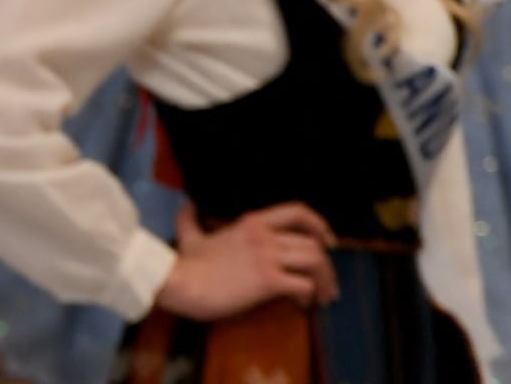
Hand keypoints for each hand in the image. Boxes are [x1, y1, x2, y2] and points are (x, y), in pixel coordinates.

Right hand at [154, 202, 336, 321]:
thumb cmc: (187, 263)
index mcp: (252, 222)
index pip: (297, 212)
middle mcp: (264, 236)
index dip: (320, 225)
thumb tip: (186, 205)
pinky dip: (309, 296)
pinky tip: (302, 305)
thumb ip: (190, 220)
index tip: (329, 242)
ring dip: (324, 282)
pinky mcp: (268, 281)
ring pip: (315, 262)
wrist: (181, 283)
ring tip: (321, 298)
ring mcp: (267, 257)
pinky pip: (303, 285)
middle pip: (313, 244)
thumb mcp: (190, 236)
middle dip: (327, 267)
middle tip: (327, 285)